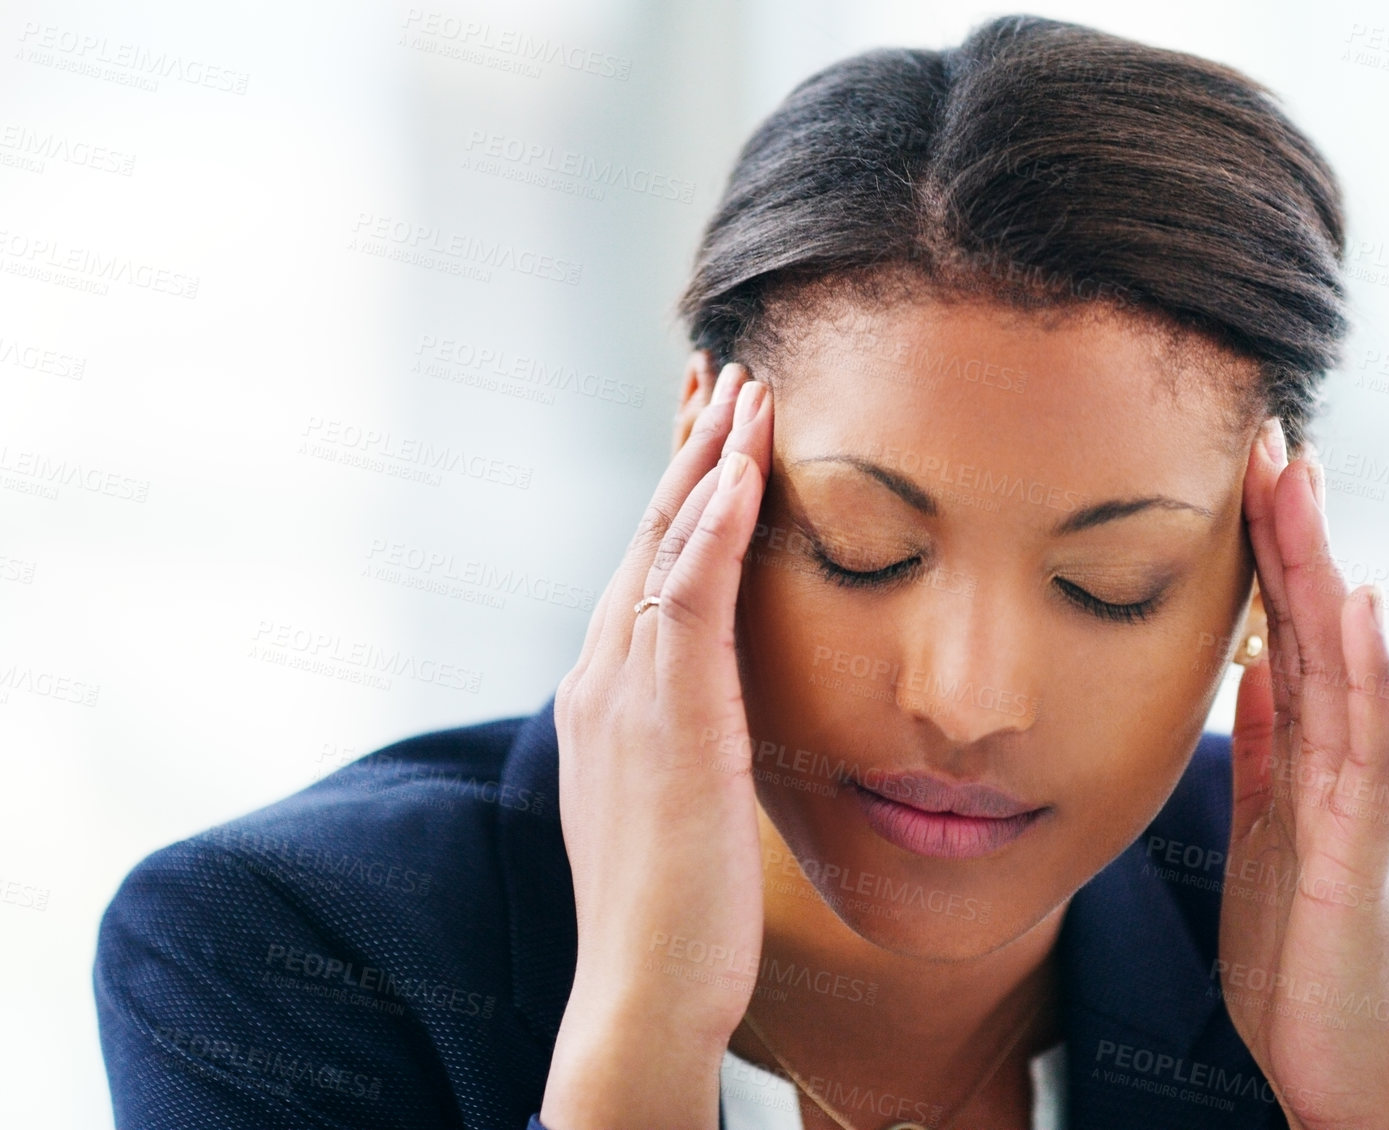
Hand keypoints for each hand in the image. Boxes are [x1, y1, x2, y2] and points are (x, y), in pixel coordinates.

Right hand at [540, 360, 773, 1129]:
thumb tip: (714, 704)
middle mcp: (605, 674)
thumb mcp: (675, 793)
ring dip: (705, 459)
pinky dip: (710, 525)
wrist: (643, 986)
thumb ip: (685, 731)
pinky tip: (740, 468)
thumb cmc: (672, 904)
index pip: (647, 564)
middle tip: (721, 371)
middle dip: (687, 448)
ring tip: (743, 386)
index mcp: (610, 691)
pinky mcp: (666, 719)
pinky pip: (686, 597)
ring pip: (662, 546)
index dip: (678, 488)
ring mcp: (626, 692)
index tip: (711, 425)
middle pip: (648, 533)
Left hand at [1217, 421, 1388, 1129]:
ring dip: (1326, 569)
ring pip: (1345, 661)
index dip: (1263, 552)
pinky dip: (1371, 672)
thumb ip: (1266, 749)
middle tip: (1270, 435)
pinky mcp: (1359, 848)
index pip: (1283, 633)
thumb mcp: (1264, 829)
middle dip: (1291, 533)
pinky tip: (1362, 604)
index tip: (1238, 470)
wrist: (1334, 1062)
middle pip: (1315, 626)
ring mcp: (1355, 800)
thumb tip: (1245, 668)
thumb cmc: (1298, 951)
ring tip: (1306, 481)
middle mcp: (1337, 761)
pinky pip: (1370, 746)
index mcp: (1303, 754)